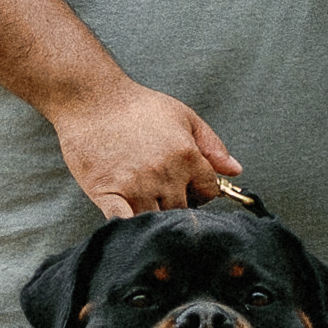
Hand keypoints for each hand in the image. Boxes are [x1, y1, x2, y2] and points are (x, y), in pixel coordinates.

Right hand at [50, 75, 242, 217]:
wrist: (92, 99)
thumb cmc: (137, 106)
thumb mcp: (183, 117)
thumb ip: (212, 144)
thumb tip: (235, 171)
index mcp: (186, 156)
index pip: (209, 192)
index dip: (201, 192)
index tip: (189, 188)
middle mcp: (164, 174)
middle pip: (184, 209)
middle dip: (179, 205)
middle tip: (164, 194)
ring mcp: (135, 186)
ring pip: (157, 220)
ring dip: (156, 216)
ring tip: (147, 203)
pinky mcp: (107, 193)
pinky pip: (124, 223)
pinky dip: (129, 228)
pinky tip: (130, 223)